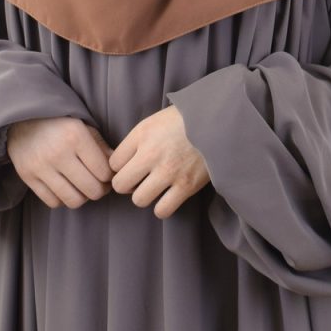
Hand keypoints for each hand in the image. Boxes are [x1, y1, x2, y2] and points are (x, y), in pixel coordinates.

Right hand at [7, 116, 114, 209]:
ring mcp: (41, 167)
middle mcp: (58, 153)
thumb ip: (102, 147)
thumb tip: (117, 170)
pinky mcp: (28, 177)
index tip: (108, 174)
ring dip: (83, 197)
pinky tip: (65, 187)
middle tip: (99, 184)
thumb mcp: (84, 126)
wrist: (23, 117)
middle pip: (91, 190)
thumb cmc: (60, 122)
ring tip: (83, 187)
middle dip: (100, 190)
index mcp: (76, 136)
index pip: (104, 172)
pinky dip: (62, 199)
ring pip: (74, 200)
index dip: (110, 177)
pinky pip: (53, 202)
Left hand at [108, 103, 210, 218]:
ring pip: (139, 200)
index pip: (113, 163)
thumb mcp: (154, 121)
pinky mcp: (186, 186)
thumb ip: (136, 140)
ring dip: (144, 196)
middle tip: (138, 180)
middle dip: (127, 184)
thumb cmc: (184, 120)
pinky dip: (162, 207)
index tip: (130, 166)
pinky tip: (167, 197)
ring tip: (153, 188)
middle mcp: (151, 154)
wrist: (217, 120)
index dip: (120, 167)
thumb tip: (121, 163)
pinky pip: (162, 210)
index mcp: (142, 134)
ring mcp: (168, 172)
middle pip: (120, 184)